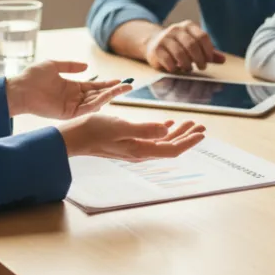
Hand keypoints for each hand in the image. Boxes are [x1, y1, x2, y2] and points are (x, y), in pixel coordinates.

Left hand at [5, 61, 127, 119]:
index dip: (107, 84)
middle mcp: (74, 97)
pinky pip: (86, 109)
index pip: (94, 86)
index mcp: (72, 86)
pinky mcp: (68, 113)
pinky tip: (107, 97)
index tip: (120, 80)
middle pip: (98, 94)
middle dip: (114, 90)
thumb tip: (86, 66)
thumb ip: (70, 65)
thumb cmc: (33, 76)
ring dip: (109, 96)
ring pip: (95, 102)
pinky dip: (97, 104)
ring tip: (122, 89)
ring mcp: (72, 106)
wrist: (19, 88)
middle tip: (129, 85)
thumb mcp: (53, 65)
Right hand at [58, 115, 206, 160]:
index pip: (172, 149)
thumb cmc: (93, 130)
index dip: (189, 141)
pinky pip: (151, 138)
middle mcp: (139, 152)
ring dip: (177, 132)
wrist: (73, 137)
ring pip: (162, 142)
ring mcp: (133, 148)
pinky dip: (163, 130)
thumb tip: (167, 130)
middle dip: (187, 136)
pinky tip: (167, 123)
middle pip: (170, 146)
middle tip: (201, 125)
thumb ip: (144, 129)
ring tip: (189, 122)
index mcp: (140, 150)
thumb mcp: (120, 126)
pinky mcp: (127, 142)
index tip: (202, 132)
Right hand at [144, 21, 225, 72]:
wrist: (153, 43)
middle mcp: (176, 29)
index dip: (208, 50)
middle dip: (199, 58)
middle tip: (202, 67)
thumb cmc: (179, 46)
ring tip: (189, 69)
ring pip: (180, 53)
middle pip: (192, 45)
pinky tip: (176, 68)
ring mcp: (165, 38)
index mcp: (188, 26)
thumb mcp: (194, 46)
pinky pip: (168, 59)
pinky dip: (174, 67)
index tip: (209, 60)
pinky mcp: (156, 49)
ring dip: (187, 64)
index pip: (202, 36)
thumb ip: (208, 52)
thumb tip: (223, 59)